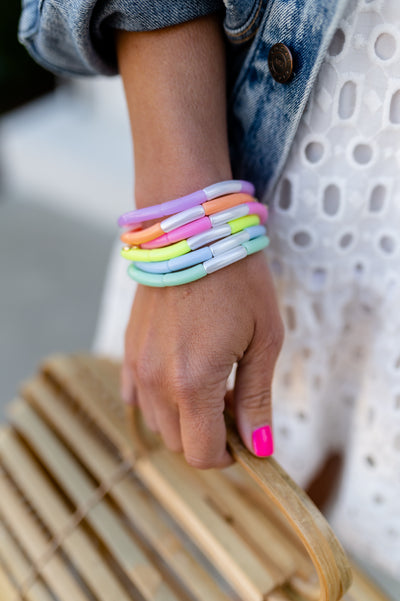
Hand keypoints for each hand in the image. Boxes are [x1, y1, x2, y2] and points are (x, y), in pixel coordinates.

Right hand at [122, 251, 283, 467]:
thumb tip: (259, 447)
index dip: (229, 455)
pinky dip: (159, 399)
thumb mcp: (264, 339)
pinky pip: (135, 394)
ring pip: (158, 421)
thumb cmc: (238, 279)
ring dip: (186, 417)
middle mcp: (156, 381)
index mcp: (194, 383)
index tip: (246, 435)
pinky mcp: (128, 347)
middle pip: (178, 442)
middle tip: (235, 400)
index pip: (203, 453)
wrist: (192, 231)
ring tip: (212, 381)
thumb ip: (257, 397)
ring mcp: (136, 364)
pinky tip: (180, 375)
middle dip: (209, 435)